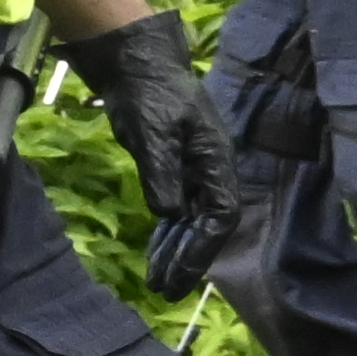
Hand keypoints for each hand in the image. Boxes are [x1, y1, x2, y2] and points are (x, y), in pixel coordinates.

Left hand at [76, 12, 235, 298]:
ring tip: (158, 283)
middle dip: (188, 260)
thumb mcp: (153, 132)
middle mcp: (210, 170)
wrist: (135, 64)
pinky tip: (154, 254)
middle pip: (207, 226)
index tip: (180, 273)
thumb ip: (162, 173)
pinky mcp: (174, 169)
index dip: (202, 247)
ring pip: (191, 222)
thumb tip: (170, 214)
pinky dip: (166, 234)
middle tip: (166, 291)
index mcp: (215, 160)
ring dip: (176, 252)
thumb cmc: (149, 93)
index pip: (220, 214)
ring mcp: (193, 171)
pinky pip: (176, 210)